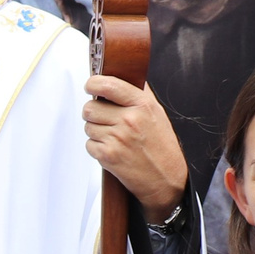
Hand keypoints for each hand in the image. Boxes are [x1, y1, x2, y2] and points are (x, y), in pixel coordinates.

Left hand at [83, 74, 188, 213]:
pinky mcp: (108, 156)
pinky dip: (97, 148)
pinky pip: (89, 144)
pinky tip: (112, 150)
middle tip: (105, 119)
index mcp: (141, 105)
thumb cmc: (162, 146)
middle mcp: (129, 120)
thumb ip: (140, 93)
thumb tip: (125, 74)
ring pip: (88, 126)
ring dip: (96, 131)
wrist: (167, 179)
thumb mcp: (157, 113)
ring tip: (113, 137)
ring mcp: (117, 138)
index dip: (93, 83)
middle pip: (90, 107)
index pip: (107, 85)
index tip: (91, 86)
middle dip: (94, 113)